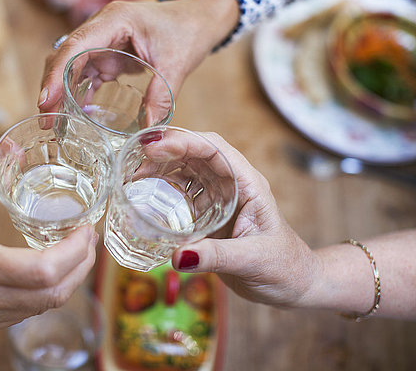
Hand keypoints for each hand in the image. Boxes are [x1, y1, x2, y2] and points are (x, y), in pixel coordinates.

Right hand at [0, 173, 97, 350]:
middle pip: (53, 294)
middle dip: (81, 268)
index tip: (87, 230)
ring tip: (74, 254)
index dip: (77, 253)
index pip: (45, 271)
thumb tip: (10, 155)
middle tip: (89, 240)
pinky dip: (41, 294)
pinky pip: (20, 314)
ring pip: (39, 308)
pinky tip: (43, 273)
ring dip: (66, 283)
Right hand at [38, 0, 239, 116]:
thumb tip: (149, 132)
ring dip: (60, 93)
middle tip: (46, 120)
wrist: (197, 19)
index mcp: (115, 20)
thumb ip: (162, 96)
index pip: (76, 46)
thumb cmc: (188, 31)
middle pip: (65, 56)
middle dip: (52, 87)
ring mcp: (102, 40)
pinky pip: (85, 73)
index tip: (46, 101)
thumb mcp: (177, 64)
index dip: (57, 74)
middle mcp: (102, 27)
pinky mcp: (107, 54)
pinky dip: (77, 93)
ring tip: (54, 122)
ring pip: (70, 66)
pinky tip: (74, 114)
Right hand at [146, 132, 319, 307]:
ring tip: (133, 176)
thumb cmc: (285, 267)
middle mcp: (233, 185)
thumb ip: (216, 257)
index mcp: (248, 184)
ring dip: (160, 168)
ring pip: (186, 170)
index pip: (215, 149)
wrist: (293, 285)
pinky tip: (144, 195)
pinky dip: (163, 190)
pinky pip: (183, 194)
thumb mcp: (253, 260)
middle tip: (134, 160)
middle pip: (196, 153)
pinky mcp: (209, 214)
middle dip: (165, 150)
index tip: (154, 148)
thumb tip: (177, 256)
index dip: (184, 142)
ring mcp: (220, 198)